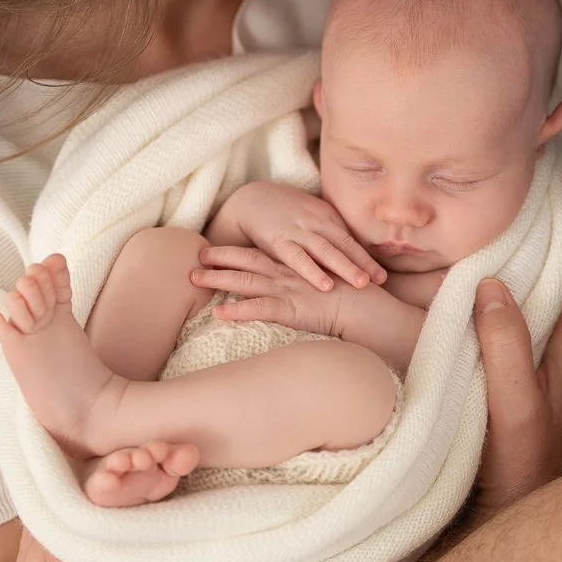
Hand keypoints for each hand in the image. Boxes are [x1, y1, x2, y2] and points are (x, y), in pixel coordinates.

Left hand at [192, 245, 357, 335]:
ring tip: (193, 279)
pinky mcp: (291, 308)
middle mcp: (287, 274)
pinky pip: (258, 309)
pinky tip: (217, 313)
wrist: (368, 306)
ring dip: (218, 279)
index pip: (259, 253)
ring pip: (245, 280)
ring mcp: (287, 289)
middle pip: (246, 261)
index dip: (235, 250)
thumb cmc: (351, 296)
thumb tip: (298, 282)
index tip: (213, 248)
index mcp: (295, 266)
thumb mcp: (327, 281)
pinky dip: (237, 310)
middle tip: (195, 257)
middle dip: (219, 258)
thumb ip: (309, 279)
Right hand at [207, 181, 385, 289]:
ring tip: (362, 283)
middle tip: (382, 280)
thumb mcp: (311, 217)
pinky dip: (312, 271)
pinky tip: (325, 285)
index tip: (384, 276)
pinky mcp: (279, 240)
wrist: (250, 199)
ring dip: (345, 266)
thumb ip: (330, 232)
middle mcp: (316, 222)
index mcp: (326, 217)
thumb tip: (354, 255)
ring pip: (326, 250)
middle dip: (364, 262)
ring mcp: (298, 231)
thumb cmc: (285, 212)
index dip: (368, 257)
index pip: (351, 239)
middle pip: (344, 244)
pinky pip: (298, 258)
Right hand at [473, 170, 561, 518]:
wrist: (525, 523)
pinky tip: (509, 290)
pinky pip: (549, 318)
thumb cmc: (524, 473)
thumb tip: (492, 284)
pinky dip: (538, 286)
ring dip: (559, 255)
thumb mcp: (514, 410)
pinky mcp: (545, 382)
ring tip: (531, 224)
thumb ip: (505, 349)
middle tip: (550, 190)